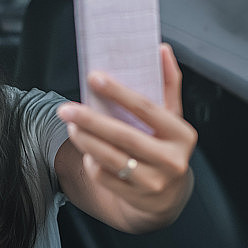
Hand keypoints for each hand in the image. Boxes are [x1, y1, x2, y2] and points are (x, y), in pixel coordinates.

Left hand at [57, 44, 196, 230]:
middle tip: (66, 109)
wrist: (167, 197)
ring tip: (71, 125)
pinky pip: (104, 176)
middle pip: (124, 136)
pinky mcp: (136, 198)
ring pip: (110, 158)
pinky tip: (86, 150)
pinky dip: (91, 162)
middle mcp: (171, 160)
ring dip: (85, 140)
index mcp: (181, 134)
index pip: (147, 108)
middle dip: (91, 120)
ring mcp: (154, 182)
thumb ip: (168, 84)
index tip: (93, 77)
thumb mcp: (172, 118)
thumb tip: (162, 49)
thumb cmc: (165, 147)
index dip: (118, 92)